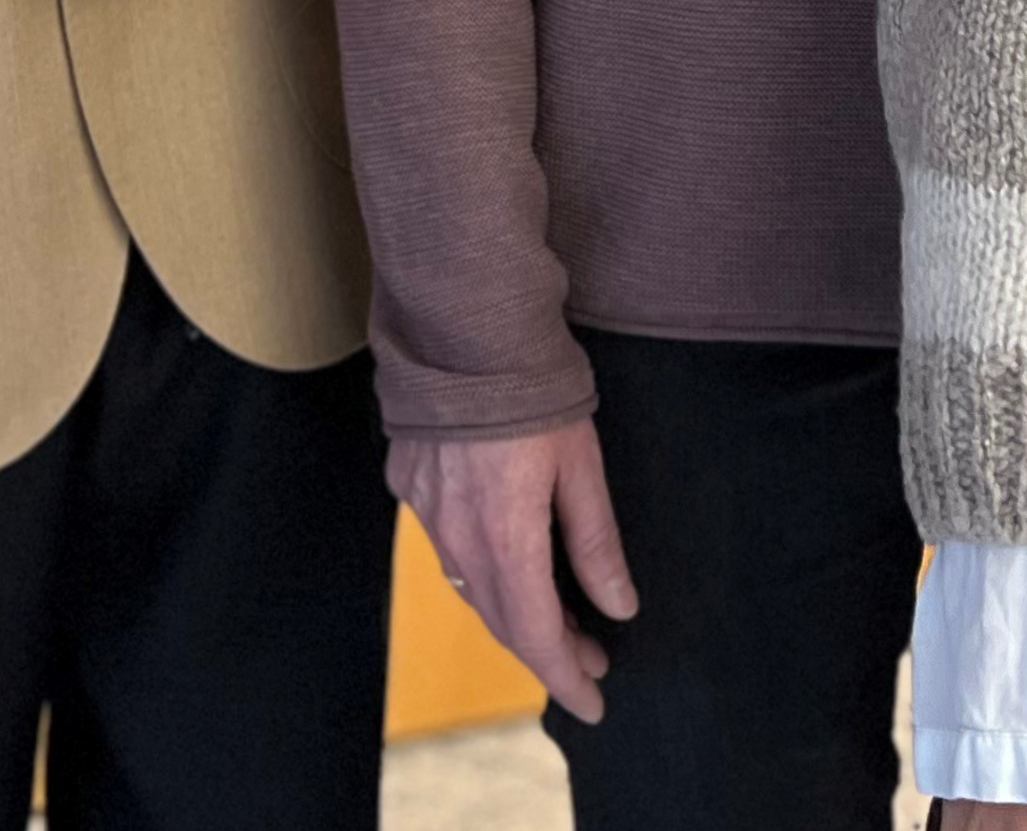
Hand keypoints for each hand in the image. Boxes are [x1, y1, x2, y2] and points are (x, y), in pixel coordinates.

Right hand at [391, 418, 637, 723]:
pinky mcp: (408, 482)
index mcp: (506, 538)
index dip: (566, 678)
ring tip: (558, 619)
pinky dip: (480, 570)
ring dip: (515, 612)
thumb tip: (618, 608)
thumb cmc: (533, 389)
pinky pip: (445, 547)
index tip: (594, 704)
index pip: (538, 635)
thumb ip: (596, 542)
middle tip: (590, 659)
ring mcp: (426, 511)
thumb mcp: (582, 465)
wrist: (461, 323)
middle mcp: (458, 537)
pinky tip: (504, 562)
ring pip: (471, 588)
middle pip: (503, 620)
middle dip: (549, 649)